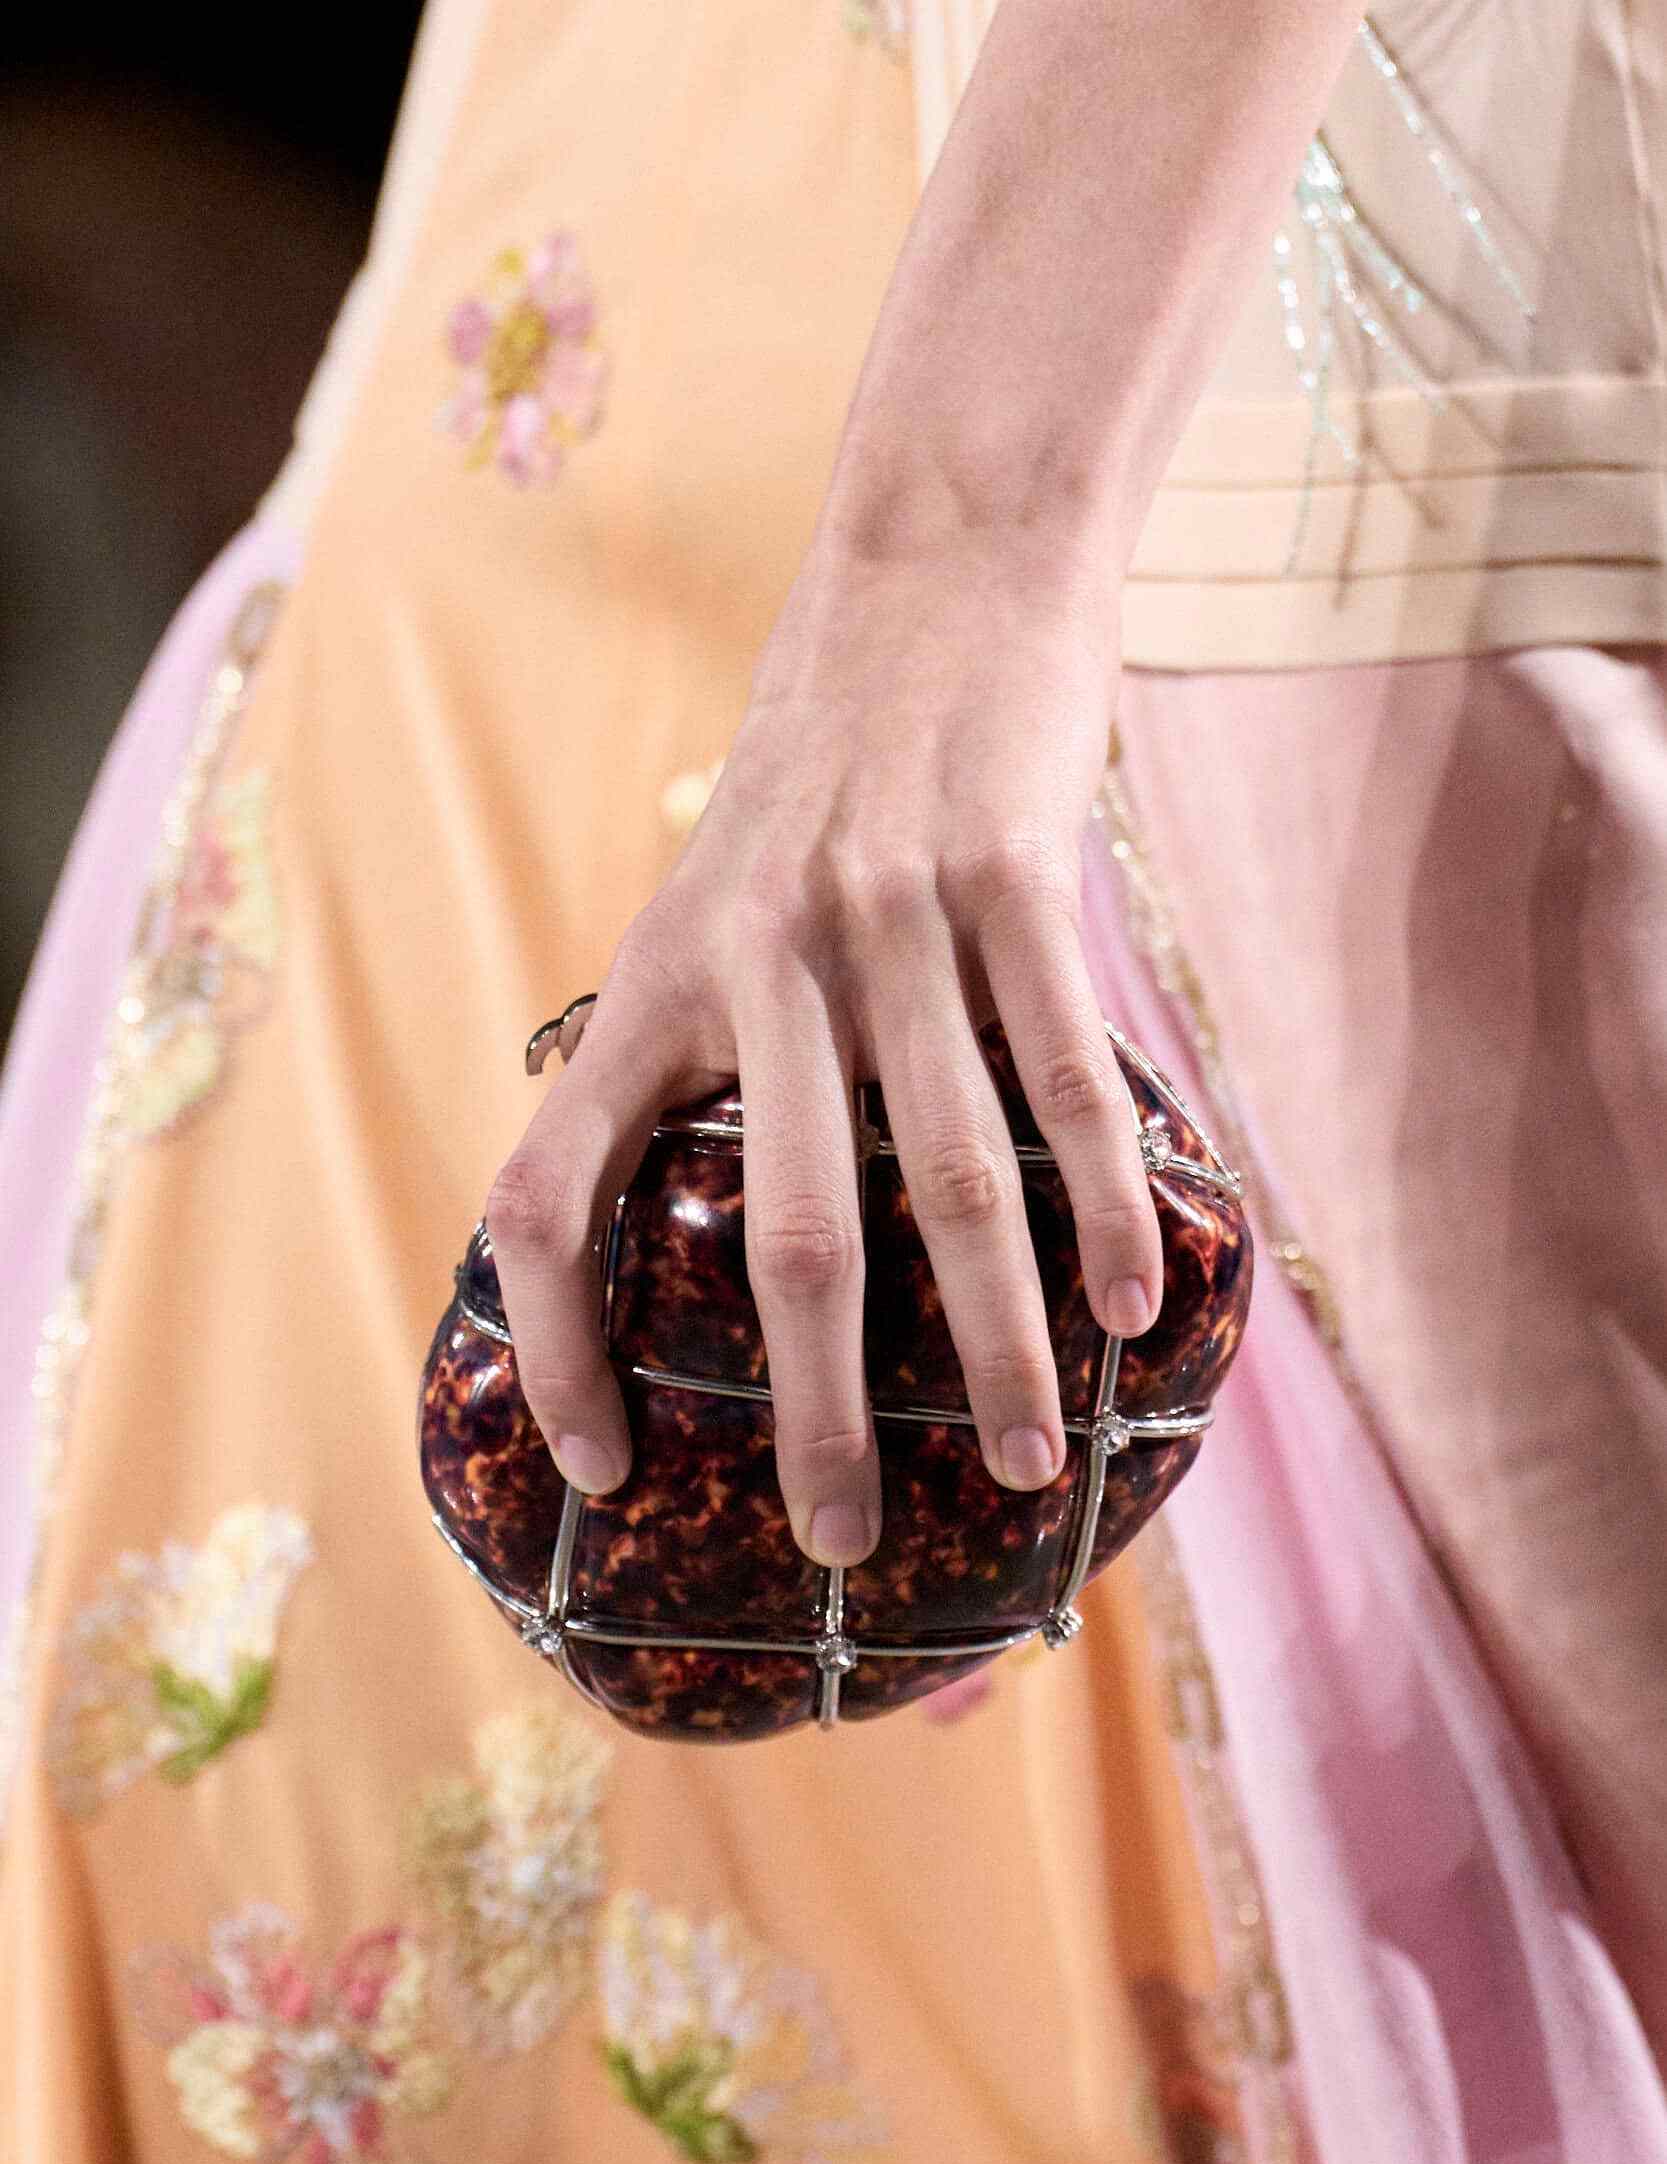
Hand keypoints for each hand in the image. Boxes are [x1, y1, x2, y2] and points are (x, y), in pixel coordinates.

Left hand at [485, 530, 1163, 1568]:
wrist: (935, 572)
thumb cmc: (825, 776)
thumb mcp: (713, 902)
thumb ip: (708, 1050)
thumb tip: (741, 1241)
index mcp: (648, 985)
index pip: (547, 1194)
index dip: (556, 1345)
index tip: (603, 1461)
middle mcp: (747, 963)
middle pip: (781, 1243)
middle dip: (815, 1418)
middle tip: (848, 1545)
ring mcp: (882, 920)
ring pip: (946, 1182)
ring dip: (993, 1345)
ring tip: (1023, 1461)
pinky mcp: (1009, 876)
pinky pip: (1066, 1075)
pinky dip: (1105, 1204)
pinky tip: (1133, 1305)